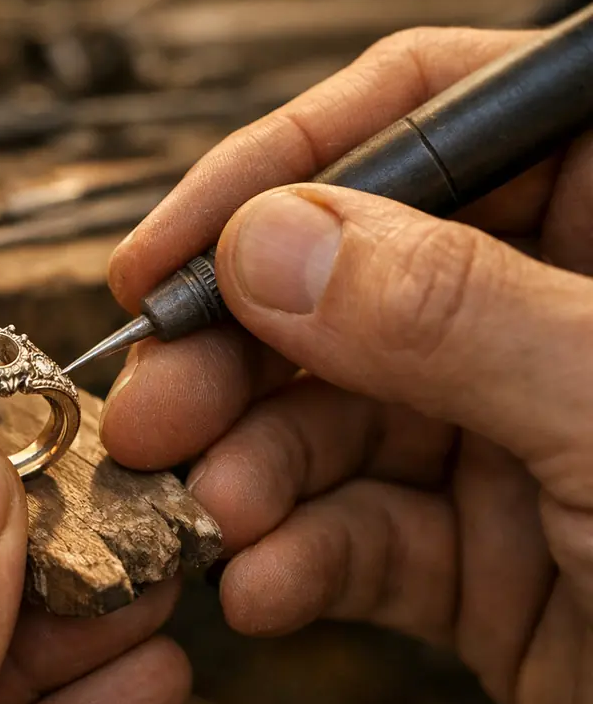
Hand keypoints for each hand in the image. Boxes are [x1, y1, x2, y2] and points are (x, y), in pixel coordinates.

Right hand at [101, 26, 592, 703]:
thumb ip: (449, 314)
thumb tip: (275, 244)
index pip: (427, 119)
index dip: (281, 170)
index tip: (170, 251)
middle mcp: (546, 316)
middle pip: (340, 283)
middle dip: (233, 351)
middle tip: (157, 404)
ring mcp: (505, 436)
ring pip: (328, 418)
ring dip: (250, 467)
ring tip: (213, 512)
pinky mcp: (474, 552)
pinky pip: (354, 533)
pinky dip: (295, 558)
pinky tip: (267, 584)